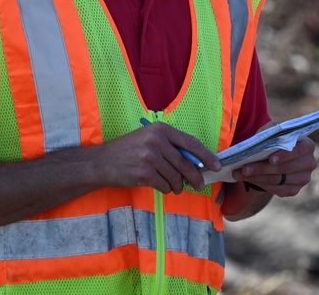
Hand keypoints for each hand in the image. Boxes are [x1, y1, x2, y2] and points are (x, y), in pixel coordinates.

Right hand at [93, 122, 220, 194]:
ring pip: (176, 176)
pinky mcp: (144, 173)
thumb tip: (196, 162)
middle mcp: (157, 141)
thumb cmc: (129, 151)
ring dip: (178, 186)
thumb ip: (171, 146)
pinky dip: (166, 189)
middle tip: (199, 185)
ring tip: (175, 187)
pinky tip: (162, 187)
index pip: (191, 143)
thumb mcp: (149, 139)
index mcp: (161, 129)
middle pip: (186, 163)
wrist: (102, 162)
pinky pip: (165, 185)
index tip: (216, 165)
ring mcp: (150, 157)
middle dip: (195, 177)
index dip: (207, 155)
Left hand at [232, 136, 316, 196]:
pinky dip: (261, 185)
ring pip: (278, 180)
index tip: (270, 159)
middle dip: (262, 168)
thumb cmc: (274, 140)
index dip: (285, 155)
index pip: (299, 151)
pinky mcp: (295, 190)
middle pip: (284, 168)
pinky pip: (277, 190)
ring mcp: (303, 178)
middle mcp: (309, 163)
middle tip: (244, 168)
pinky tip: (249, 180)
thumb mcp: (273, 131)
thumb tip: (264, 138)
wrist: (274, 157)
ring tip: (240, 174)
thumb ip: (272, 130)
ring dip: (257, 177)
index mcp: (308, 146)